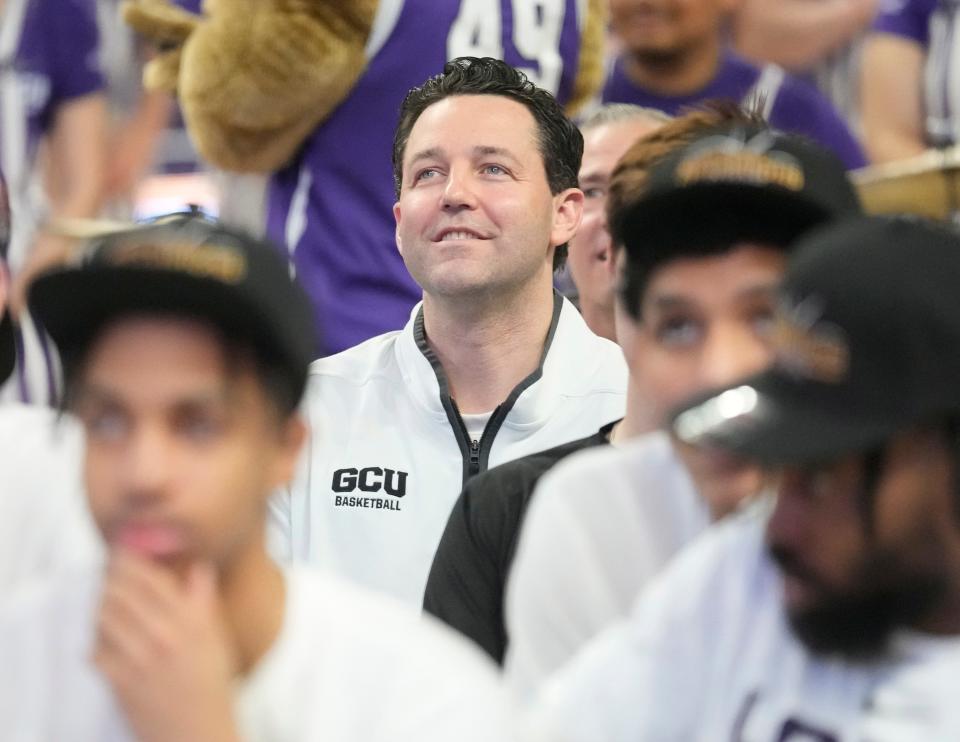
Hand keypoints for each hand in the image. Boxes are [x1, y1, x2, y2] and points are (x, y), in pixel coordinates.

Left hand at [93, 551, 241, 741]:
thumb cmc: (211, 685)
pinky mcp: (122, 682)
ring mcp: (141, 659)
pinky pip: (96, 651)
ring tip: (104, 603)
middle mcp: (165, 634)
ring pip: (104, 616)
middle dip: (110, 578)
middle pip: (122, 591)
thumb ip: (204, 600)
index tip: (122, 551)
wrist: (199, 732)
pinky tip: (103, 639)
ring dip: (100, 606)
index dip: (131, 560)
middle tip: (107, 573)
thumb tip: (200, 568)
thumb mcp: (216, 638)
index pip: (152, 577)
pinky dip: (95, 642)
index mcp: (191, 620)